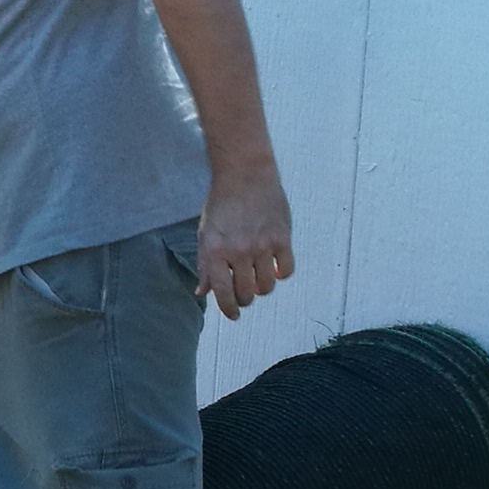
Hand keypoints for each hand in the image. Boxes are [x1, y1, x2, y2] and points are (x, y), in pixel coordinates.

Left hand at [196, 163, 294, 318]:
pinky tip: (275, 269)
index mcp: (215, 252)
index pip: (222, 293)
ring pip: (266, 287)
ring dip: (262, 289)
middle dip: (244, 299)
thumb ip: (204, 265)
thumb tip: (202, 292)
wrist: (245, 174)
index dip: (228, 309)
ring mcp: (262, 246)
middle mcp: (238, 252)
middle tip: (244, 294)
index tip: (233, 315)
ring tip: (258, 280)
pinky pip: (286, 270)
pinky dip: (281, 275)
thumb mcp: (205, 233)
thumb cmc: (222, 203)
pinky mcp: (282, 238)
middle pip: (246, 294)